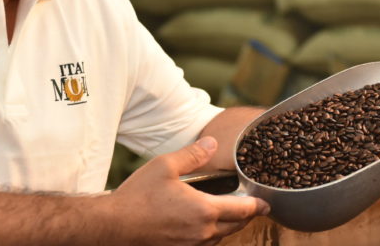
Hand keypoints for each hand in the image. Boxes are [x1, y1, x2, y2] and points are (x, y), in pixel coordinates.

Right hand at [111, 137, 269, 244]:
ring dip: (228, 227)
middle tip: (251, 208)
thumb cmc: (137, 197)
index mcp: (204, 210)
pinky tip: (203, 227)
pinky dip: (211, 236)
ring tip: (228, 215)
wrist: (113, 226)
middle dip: (246, 216)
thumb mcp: (165, 166)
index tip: (266, 203)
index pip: (243, 210)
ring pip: (221, 238)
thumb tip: (212, 144)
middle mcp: (203, 233)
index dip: (257, 206)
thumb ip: (193, 155)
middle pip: (235, 226)